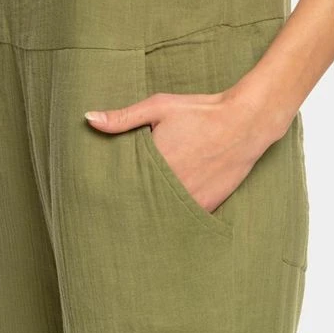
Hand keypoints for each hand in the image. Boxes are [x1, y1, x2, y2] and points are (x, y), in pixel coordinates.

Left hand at [85, 87, 289, 212]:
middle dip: (128, 208)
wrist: (245, 122)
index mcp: (154, 163)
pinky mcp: (207, 205)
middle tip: (111, 218)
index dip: (111, 192)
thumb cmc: (200, 112)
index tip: (98, 198)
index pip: (121, 187)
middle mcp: (171, 186)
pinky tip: (165, 218)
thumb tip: (88, 119)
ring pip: (162, 217)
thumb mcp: (159, 108)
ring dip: (151, 216)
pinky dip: (175, 218)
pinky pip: (184, 220)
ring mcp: (190, 199)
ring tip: (134, 224)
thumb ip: (123, 117)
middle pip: (139, 205)